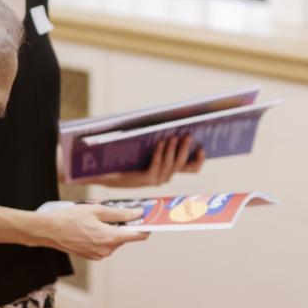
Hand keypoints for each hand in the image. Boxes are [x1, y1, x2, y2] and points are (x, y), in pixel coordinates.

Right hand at [36, 203, 149, 258]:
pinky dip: (104, 235)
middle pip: (125, 237)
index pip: (137, 235)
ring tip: (98, 218)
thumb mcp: (96, 210)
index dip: (146, 226)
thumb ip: (119, 214)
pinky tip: (92, 226)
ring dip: (112, 229)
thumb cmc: (70, 218)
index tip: (150, 218)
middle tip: (118, 211)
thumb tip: (137, 214)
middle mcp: (106, 250)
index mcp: (109, 238)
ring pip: (115, 240)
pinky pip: (105, 244)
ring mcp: (99, 255)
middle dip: (125, 225)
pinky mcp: (92, 255)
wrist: (48, 231)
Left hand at [90, 135, 206, 187]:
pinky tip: (159, 143)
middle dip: (184, 149)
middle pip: (180, 165)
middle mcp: (163, 177)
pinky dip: (159, 154)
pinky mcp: (144, 180)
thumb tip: (174, 127)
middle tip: (187, 135)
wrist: (105, 170)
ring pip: (169, 165)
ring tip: (172, 136)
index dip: (198, 161)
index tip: (202, 148)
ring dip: (172, 150)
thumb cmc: (125, 157)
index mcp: (167, 171)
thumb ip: (162, 143)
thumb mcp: (146, 149)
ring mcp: (154, 180)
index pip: (190, 169)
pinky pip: (156, 166)